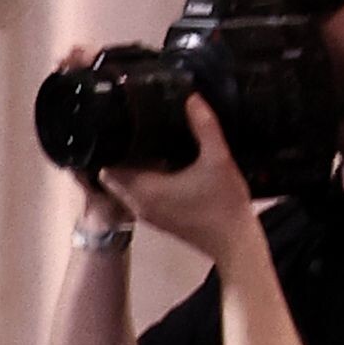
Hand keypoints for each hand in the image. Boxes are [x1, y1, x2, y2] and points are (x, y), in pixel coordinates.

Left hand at [103, 96, 264, 274]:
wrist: (236, 247)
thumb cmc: (226, 207)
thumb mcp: (219, 159)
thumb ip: (205, 126)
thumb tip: (192, 97)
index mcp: (146, 190)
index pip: (107, 167)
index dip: (109, 145)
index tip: (116, 124)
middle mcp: (140, 205)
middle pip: (112, 175)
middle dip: (117, 154)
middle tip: (131, 130)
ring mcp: (149, 215)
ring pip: (124, 186)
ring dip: (129, 167)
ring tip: (144, 144)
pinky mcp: (160, 220)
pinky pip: (138, 195)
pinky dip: (141, 180)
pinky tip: (160, 164)